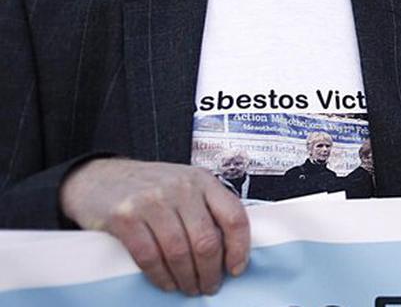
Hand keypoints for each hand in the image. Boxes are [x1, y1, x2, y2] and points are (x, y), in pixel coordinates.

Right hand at [60, 159, 249, 295]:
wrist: (97, 177)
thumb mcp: (185, 185)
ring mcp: (151, 201)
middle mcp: (180, 188)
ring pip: (179, 252)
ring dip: (187, 278)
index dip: (239, 248)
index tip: (236, 268)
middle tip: (210, 286)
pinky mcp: (125, 217)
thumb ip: (206, 208)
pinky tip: (167, 283)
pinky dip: (161, 276)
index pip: (233, 217)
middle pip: (206, 241)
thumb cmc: (147, 185)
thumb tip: (230, 249)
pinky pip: (149, 257)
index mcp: (202, 180)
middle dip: (210, 272)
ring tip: (190, 287)